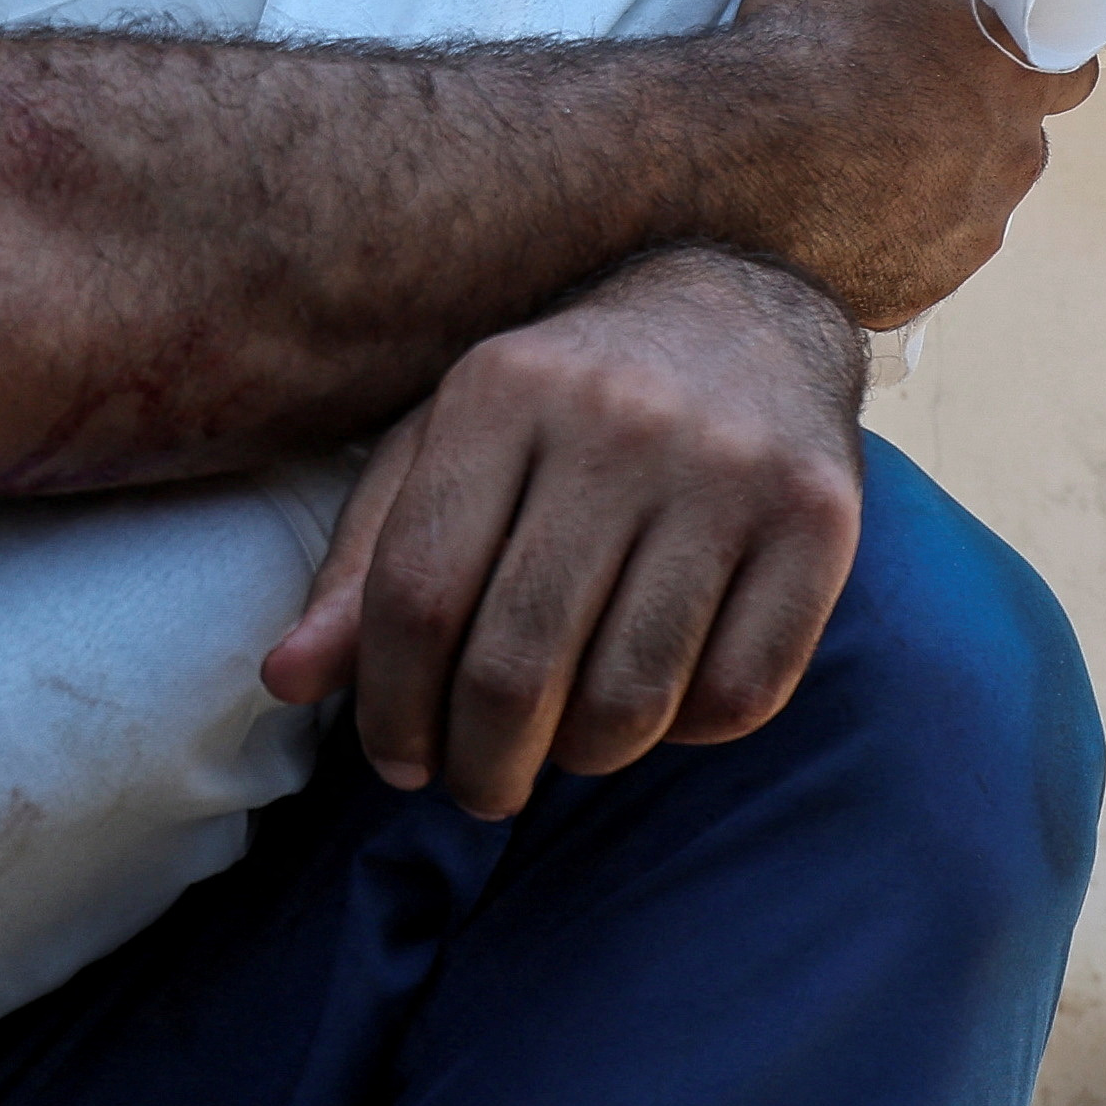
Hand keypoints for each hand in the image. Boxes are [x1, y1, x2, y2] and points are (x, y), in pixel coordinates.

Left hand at [256, 245, 865, 820]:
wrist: (742, 316)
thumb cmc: (562, 407)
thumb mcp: (445, 447)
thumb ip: (365, 563)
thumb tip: (286, 682)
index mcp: (500, 392)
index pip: (417, 595)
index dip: (393, 708)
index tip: (398, 761)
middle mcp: (617, 422)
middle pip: (515, 663)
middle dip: (481, 764)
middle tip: (478, 789)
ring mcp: (729, 469)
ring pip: (631, 697)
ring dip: (582, 758)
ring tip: (565, 748)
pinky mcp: (820, 518)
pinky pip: (740, 694)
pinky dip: (688, 733)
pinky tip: (662, 704)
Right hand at [728, 0, 1099, 325]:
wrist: (731, 170)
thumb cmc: (812, 31)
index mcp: (1018, 79)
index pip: (1067, 61)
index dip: (1035, 45)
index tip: (992, 35)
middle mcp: (1005, 169)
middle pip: (1017, 139)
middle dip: (977, 117)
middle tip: (905, 88)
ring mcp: (955, 237)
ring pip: (964, 204)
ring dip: (927, 180)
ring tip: (854, 150)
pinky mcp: (899, 290)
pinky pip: (906, 262)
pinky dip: (879, 239)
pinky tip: (826, 214)